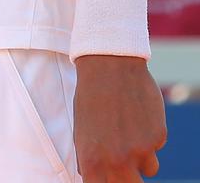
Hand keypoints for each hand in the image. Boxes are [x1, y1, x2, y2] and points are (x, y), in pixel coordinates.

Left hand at [75, 55, 166, 180]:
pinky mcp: (158, 138)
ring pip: (149, 170)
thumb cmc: (90, 97)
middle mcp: (117, 160)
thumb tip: (91, 176)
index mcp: (91, 160)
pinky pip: (156, 147)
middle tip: (126, 166)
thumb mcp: (81, 130)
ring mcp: (140, 150)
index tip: (109, 179)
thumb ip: (89, 157)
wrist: (109, 67)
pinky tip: (139, 117)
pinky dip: (151, 138)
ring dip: (142, 158)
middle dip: (129, 179)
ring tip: (130, 132)